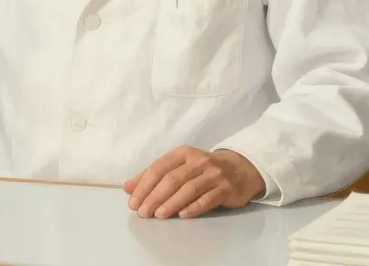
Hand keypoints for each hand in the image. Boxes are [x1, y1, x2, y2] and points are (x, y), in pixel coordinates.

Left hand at [123, 146, 264, 218]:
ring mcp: (214, 174)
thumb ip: (153, 175)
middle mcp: (198, 161)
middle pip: (172, 179)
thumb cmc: (202, 169)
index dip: (144, 185)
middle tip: (143, 212)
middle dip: (154, 196)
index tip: (133, 201)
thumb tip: (128, 187)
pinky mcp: (226, 188)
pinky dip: (194, 207)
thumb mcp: (179, 166)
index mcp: (183, 153)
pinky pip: (207, 199)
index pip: (158, 168)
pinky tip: (182, 215)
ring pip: (188, 189)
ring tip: (158, 215)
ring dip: (171, 203)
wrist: (240, 168)